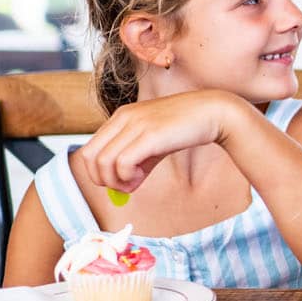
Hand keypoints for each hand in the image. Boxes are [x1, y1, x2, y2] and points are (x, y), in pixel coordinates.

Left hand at [78, 90, 250, 192]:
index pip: (89, 150)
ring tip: (137, 180)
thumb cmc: (185, 128)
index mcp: (121, 116)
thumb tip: (122, 188)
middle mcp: (123, 118)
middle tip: (125, 185)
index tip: (121, 180)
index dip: (99, 172)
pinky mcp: (148, 134)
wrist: (213, 112)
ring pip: (102, 163)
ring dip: (116, 181)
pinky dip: (127, 177)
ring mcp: (134, 125)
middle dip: (103, 179)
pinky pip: (122, 163)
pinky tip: (143, 176)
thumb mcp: (154, 143)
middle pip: (89, 158)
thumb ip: (136, 162)